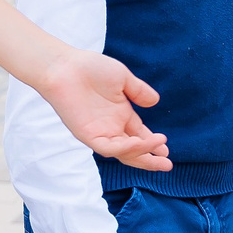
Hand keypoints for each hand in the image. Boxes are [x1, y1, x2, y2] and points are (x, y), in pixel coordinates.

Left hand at [34, 48, 170, 171]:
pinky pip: (108, 148)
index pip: (140, 135)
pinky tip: (139, 143)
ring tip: (160, 151)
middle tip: (167, 165)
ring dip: (142, 154)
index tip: (165, 149)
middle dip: (150, 159)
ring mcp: (100, 133)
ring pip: (123, 153)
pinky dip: (125, 148)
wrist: (65, 67)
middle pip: (133, 150)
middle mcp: (111, 127)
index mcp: (120, 115)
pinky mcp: (88, 135)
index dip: (153, 144)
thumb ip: (139, 91)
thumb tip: (155, 101)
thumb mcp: (122, 78)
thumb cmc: (90, 68)